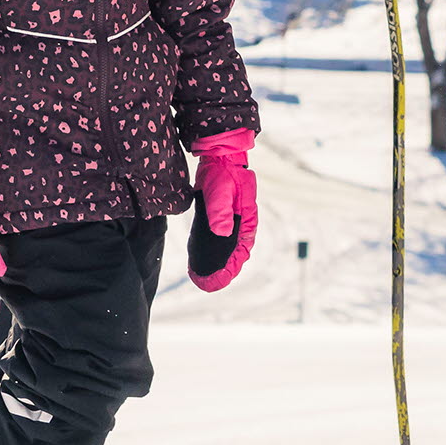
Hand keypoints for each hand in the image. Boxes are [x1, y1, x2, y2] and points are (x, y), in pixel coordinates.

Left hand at [185, 130, 258, 291]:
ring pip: (224, 248)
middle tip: (207, 285)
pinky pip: (216, 238)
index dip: (231, 268)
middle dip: (222, 270)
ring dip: (215, 262)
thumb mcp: (222, 192)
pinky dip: (209, 250)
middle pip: (233, 253)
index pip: (241, 251)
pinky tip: (198, 258)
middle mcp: (240, 225)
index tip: (219, 281)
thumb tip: (222, 233)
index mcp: (247, 221)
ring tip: (201, 278)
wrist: (218, 158)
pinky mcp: (219, 217)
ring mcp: (230, 221)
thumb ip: (221, 212)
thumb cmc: (224, 175)